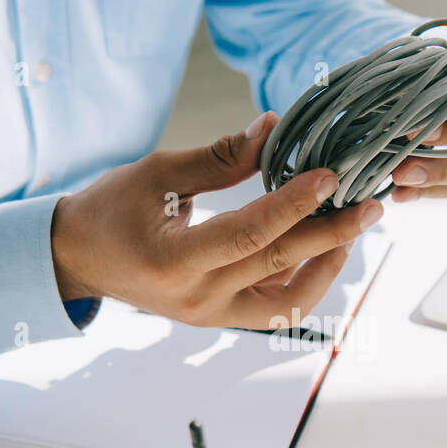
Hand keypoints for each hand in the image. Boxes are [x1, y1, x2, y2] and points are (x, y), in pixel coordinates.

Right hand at [51, 113, 382, 328]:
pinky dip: (305, 284)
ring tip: (349, 230)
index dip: (295, 204)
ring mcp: (210, 316)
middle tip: (370, 204)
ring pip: (288, 303)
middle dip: (331, 233)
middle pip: (279, 267)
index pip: (250, 233)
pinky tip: (323, 252)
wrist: (76, 259)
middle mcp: (197, 299)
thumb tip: (273, 128)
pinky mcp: (219, 319)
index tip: (331, 177)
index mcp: (174, 262)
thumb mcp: (157, 173)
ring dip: (326, 267)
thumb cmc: (110, 210)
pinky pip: (275, 311)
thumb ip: (219, 158)